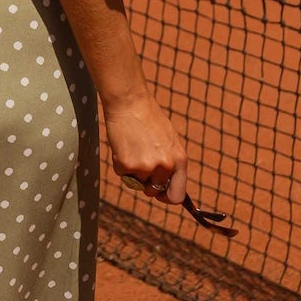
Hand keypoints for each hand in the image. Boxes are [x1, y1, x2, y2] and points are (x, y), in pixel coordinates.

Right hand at [103, 89, 187, 207]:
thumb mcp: (169, 141)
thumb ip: (170, 163)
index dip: (166, 198)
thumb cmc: (149, 119)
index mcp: (180, 160)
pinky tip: (123, 145)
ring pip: (136, 182)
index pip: (177, 195)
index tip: (159, 195)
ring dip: (132, 171)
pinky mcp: (127, 165)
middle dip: (145, 181)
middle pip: (152, 190)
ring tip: (132, 147)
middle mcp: (165, 166)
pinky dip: (120, 163)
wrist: (130, 103)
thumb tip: (165, 185)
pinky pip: (122, 174)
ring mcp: (146, 167)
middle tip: (139, 161)